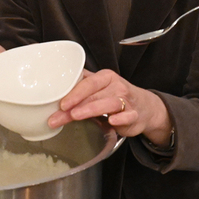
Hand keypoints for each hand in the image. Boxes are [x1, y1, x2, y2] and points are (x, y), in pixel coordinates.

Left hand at [51, 69, 171, 144]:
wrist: (144, 107)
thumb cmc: (116, 96)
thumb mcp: (99, 88)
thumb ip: (80, 86)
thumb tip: (55, 87)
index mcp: (105, 78)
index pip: (88, 83)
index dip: (74, 92)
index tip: (61, 103)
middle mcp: (116, 87)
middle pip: (93, 96)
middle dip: (75, 106)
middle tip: (60, 113)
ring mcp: (126, 101)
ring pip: (108, 103)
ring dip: (91, 109)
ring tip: (76, 115)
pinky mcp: (134, 115)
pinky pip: (128, 116)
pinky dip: (120, 118)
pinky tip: (111, 121)